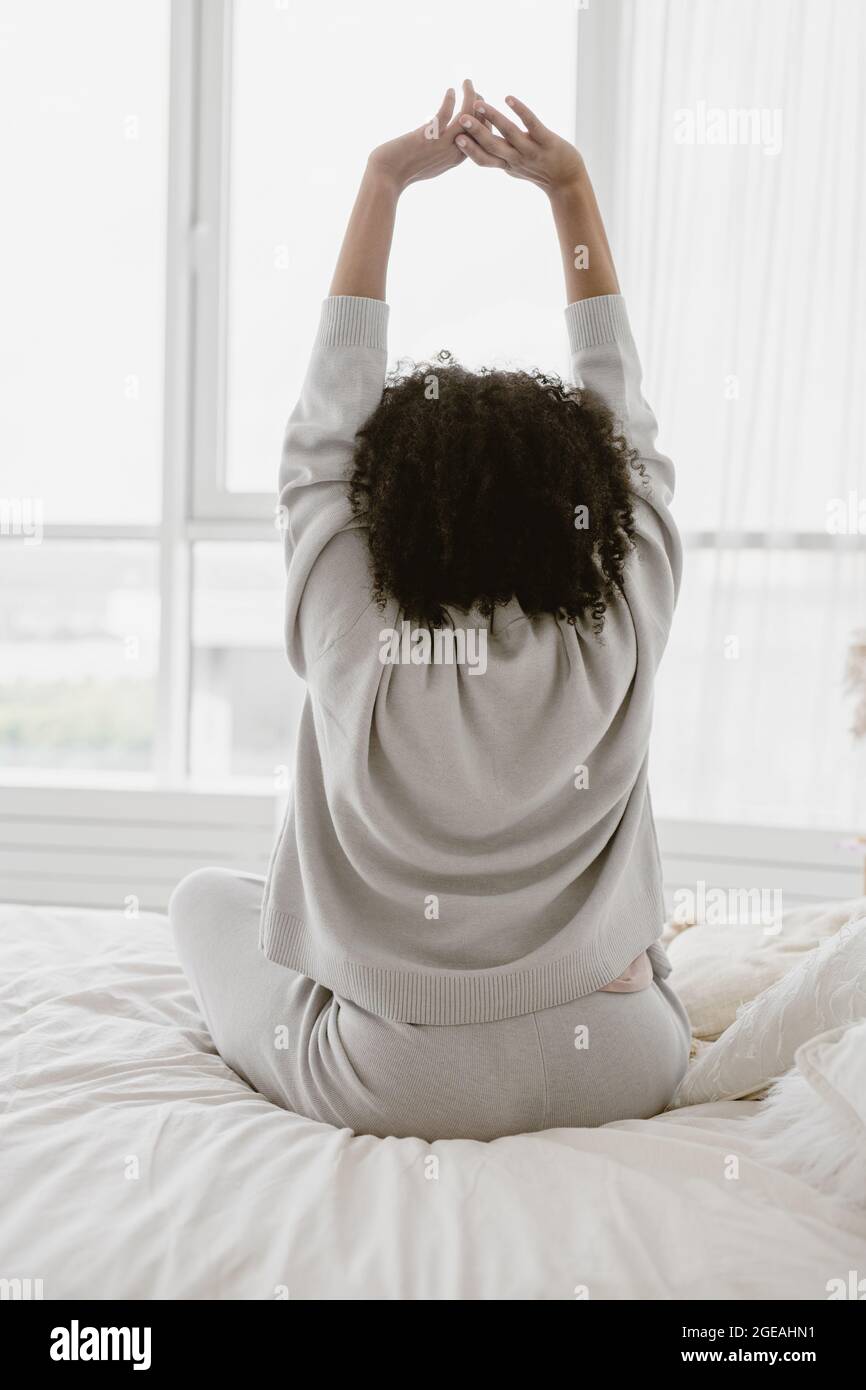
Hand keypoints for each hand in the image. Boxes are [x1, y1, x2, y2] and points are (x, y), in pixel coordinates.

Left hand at [367, 79, 488, 192]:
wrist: (386, 176)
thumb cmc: (403, 169)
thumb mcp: (429, 161)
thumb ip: (439, 150)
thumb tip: (438, 132)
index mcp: (455, 158)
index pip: (480, 138)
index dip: (483, 121)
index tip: (479, 106)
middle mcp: (454, 152)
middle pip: (478, 126)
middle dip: (481, 106)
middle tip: (478, 92)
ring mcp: (443, 145)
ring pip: (467, 117)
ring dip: (470, 96)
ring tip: (467, 82)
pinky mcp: (429, 137)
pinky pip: (445, 114)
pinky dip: (449, 100)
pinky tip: (450, 90)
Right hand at [454, 94, 584, 193]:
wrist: (569, 181)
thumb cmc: (541, 172)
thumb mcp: (516, 168)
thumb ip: (499, 158)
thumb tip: (480, 152)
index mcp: (507, 165)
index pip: (484, 159)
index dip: (469, 150)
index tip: (454, 139)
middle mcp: (517, 159)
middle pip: (492, 146)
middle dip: (476, 133)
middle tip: (461, 119)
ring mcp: (531, 150)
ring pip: (509, 133)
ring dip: (493, 118)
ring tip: (479, 104)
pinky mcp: (547, 141)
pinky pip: (532, 124)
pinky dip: (520, 110)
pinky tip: (509, 98)